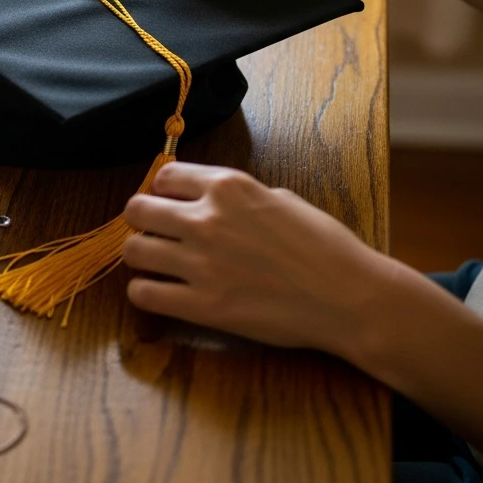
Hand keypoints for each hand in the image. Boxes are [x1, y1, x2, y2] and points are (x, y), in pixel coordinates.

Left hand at [123, 162, 397, 358]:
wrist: (349, 297)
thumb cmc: (324, 245)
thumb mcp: (279, 198)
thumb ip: (237, 197)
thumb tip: (208, 199)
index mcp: (227, 187)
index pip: (164, 176)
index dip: (162, 191)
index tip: (168, 203)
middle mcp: (207, 219)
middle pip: (136, 210)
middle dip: (143, 220)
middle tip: (156, 233)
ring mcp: (201, 263)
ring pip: (133, 250)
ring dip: (141, 255)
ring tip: (157, 264)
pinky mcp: (203, 306)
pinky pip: (144, 294)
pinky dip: (146, 293)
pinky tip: (161, 293)